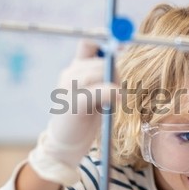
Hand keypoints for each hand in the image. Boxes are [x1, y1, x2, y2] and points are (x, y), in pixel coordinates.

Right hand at [29, 40, 119, 185]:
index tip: (122, 48)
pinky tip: (119, 97)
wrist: (65, 145)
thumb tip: (121, 61)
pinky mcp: (73, 104)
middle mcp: (69, 74)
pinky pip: (95, 91)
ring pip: (97, 72)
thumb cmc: (84, 119)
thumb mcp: (96, 94)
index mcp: (74, 70)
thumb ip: (104, 78)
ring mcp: (68, 88)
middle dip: (115, 69)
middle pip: (98, 59)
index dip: (106, 44)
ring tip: (119, 97)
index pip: (88, 45)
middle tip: (122, 86)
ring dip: (114, 80)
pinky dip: (109, 92)